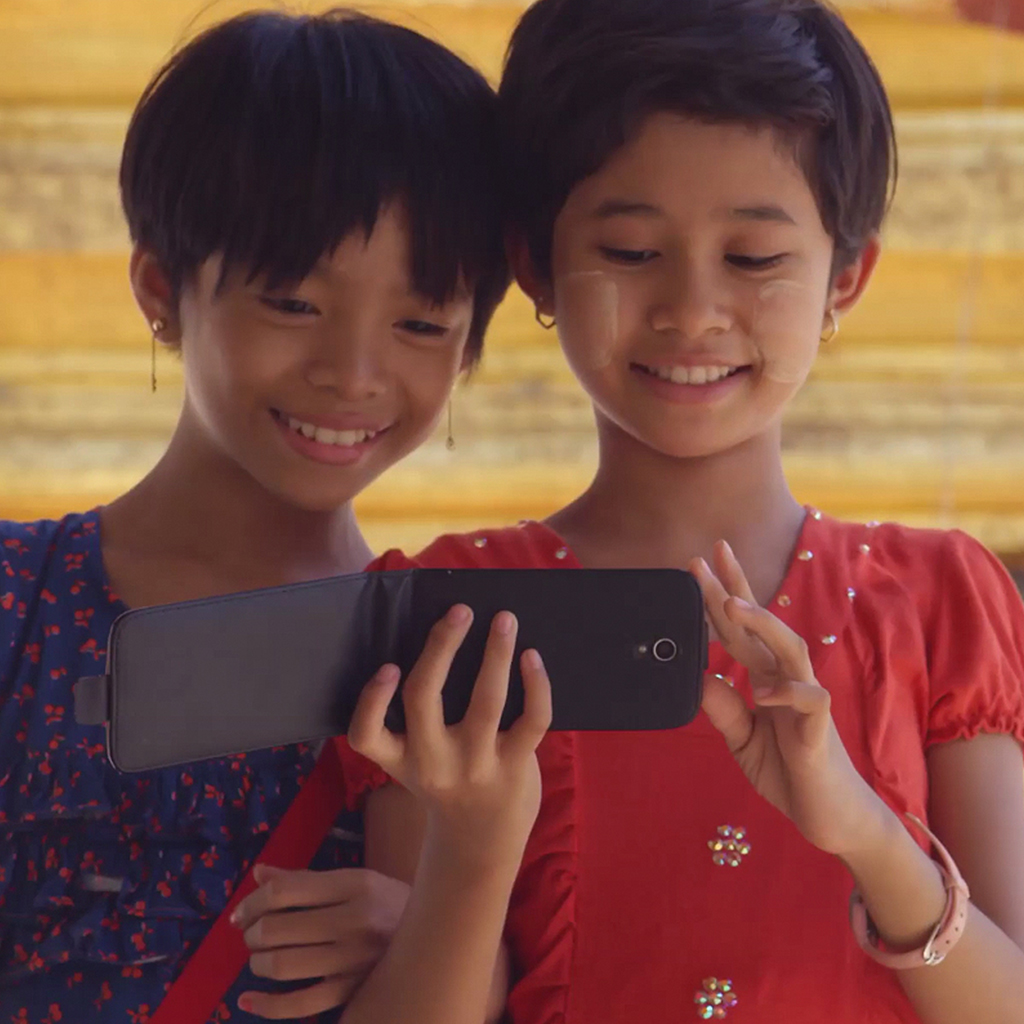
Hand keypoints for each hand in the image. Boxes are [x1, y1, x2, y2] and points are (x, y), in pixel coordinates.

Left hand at [232, 865, 409, 1019]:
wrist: (436, 935)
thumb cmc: (386, 902)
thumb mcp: (353, 879)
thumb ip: (304, 879)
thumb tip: (258, 874)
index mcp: (354, 884)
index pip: (286, 890)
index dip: (253, 902)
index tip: (241, 913)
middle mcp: (354, 920)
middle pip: (279, 929)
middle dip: (253, 934)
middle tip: (252, 935)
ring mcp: (354, 959)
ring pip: (284, 966)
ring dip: (258, 964)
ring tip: (259, 959)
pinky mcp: (353, 991)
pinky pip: (300, 1005)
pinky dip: (266, 1006)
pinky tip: (248, 1000)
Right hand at [349, 604, 552, 871]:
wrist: (481, 843)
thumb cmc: (446, 782)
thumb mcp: (417, 760)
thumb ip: (420, 716)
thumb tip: (445, 638)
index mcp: (399, 758)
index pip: (366, 736)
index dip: (372, 700)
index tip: (388, 666)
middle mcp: (432, 762)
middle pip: (425, 698)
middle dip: (441, 647)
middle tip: (459, 611)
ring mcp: (475, 765)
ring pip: (485, 701)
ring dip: (495, 653)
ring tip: (504, 620)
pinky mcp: (515, 767)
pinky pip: (531, 720)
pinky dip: (535, 685)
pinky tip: (532, 657)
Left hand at [691, 541, 885, 856]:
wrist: (829, 818)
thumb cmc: (789, 772)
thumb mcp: (742, 739)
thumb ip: (723, 708)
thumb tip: (697, 675)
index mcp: (766, 679)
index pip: (741, 630)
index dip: (723, 595)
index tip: (698, 563)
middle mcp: (786, 680)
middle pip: (763, 625)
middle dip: (736, 589)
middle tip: (707, 556)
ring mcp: (806, 700)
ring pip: (791, 648)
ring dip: (763, 624)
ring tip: (732, 604)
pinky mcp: (820, 729)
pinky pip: (810, 701)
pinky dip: (789, 693)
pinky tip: (764, 693)